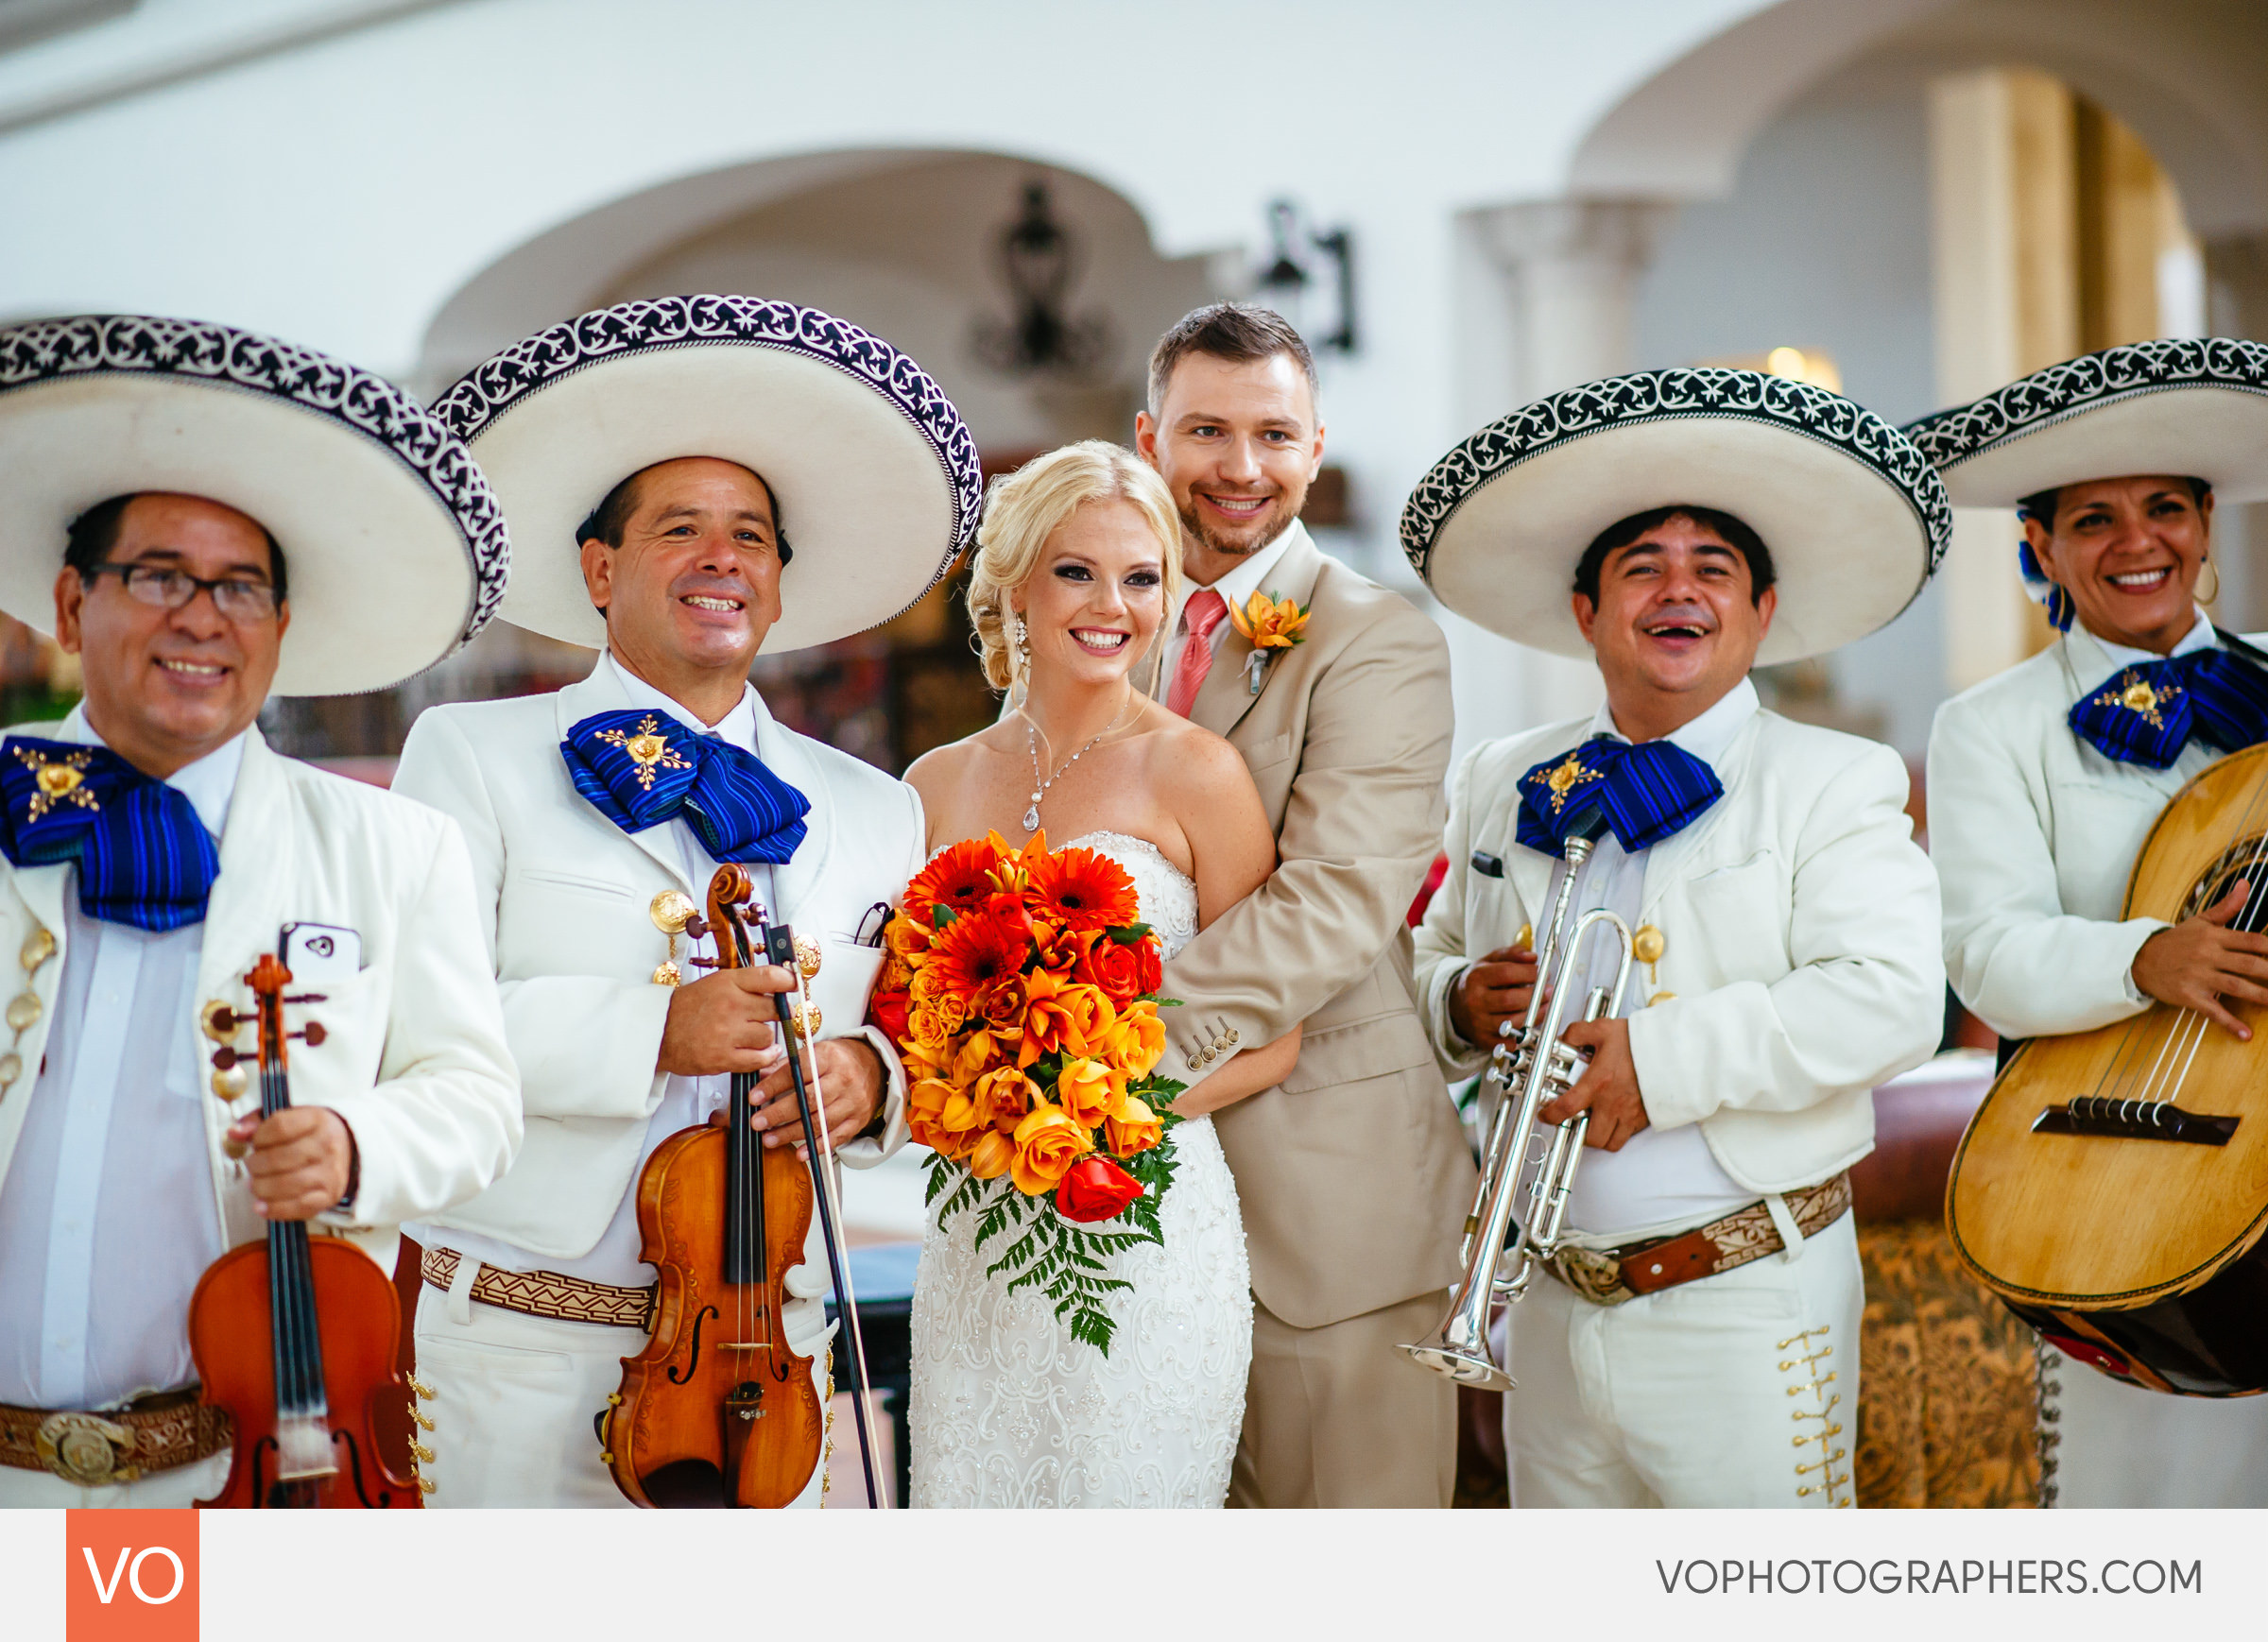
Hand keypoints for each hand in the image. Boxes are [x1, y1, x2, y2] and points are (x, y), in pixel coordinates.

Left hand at [231, 1107, 354, 1219]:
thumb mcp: (288, 1117)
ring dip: (261, 1187)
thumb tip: (235, 1133)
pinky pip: (298, 1207)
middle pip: (279, 1158)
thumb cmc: (309, 1134)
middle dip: (256, 1165)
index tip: (256, 1142)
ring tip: (256, 1183)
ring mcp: (329, 1172)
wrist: (346, 1151)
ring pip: (286, 1184)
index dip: (259, 1136)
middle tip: (252, 1165)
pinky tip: (261, 1205)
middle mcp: (327, 1146)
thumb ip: (258, 1122)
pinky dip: (274, 1209)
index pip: (280, 1126)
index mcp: (318, 1120)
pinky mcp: (329, 1196)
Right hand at [656, 965, 788, 1075]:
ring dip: (765, 1038)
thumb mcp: (715, 983)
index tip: (794, 985)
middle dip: (775, 1014)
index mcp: (727, 983)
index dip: (789, 980)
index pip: (770, 976)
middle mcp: (730, 1005)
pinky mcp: (724, 1057)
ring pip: (768, 1035)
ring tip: (752, 1036)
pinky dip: (766, 1057)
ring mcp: (727, 1033)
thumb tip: (782, 981)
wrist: (658, 1033)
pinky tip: (763, 1052)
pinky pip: (760, 1058)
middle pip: (775, 1009)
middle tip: (767, 1017)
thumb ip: (746, 983)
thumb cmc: (688, 1008)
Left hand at [750, 1036, 885, 1156]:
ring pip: (820, 1121)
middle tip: (758, 1122)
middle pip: (809, 1099)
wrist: (874, 1065)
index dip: (774, 1085)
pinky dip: (817, 1147)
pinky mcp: (858, 1120)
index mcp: (829, 1057)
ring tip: (770, 1139)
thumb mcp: (815, 1052)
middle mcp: (843, 1079)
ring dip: (791, 1133)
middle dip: (779, 1113)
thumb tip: (761, 1076)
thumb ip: (788, 1065)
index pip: (798, 1071)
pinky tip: (800, 1152)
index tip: (755, 1097)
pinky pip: (836, 1137)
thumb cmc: (840, 1059)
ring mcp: (852, 1102)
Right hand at [1449, 943, 1538, 1047]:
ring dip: (1535, 1014)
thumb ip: (1511, 954)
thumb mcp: (1490, 961)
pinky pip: (1509, 1041)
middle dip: (1536, 995)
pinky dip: (1524, 1034)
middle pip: (1511, 999)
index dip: (1529, 973)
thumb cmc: (1479, 982)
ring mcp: (1478, 1022)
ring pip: (1513, 1021)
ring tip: (1545, 1005)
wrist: (1457, 1005)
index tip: (1541, 972)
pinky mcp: (1483, 1039)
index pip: (1507, 973)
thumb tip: (1532, 957)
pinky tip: (1533, 1023)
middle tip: (1548, 990)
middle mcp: (1474, 1000)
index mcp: (1475, 977)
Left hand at [1539, 1017, 1649, 1151]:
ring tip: (1596, 1123)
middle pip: (1591, 1138)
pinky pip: (1629, 1135)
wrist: (1674, 1049)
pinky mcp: (1645, 1117)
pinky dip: (1620, 1133)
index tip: (1545, 1115)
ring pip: (1611, 1143)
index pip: (1567, 1108)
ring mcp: (1631, 1113)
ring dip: (1601, 1138)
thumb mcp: (1603, 1029)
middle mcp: (1613, 1103)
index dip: (1551, 1115)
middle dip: (1580, 1134)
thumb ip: (1578, 1033)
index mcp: (1598, 1083)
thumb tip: (1564, 1038)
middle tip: (1577, 1121)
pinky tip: (1616, 1118)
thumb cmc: (1640, 1041)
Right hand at [2131, 879, 2267, 1039]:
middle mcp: (2207, 955)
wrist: (2140, 960)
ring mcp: (2198, 976)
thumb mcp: (2200, 922)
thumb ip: (2226, 907)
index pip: (2252, 941)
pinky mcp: (2189, 996)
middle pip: (2249, 965)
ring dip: (2262, 997)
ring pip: (2237, 987)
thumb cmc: (2176, 941)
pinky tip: (2245, 1034)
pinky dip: (2230, 1024)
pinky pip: (2213, 1011)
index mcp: (2213, 937)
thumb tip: (2245, 885)